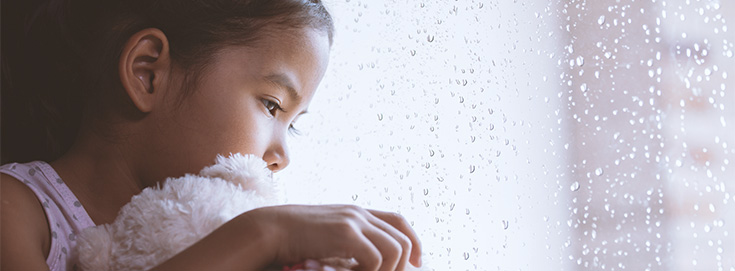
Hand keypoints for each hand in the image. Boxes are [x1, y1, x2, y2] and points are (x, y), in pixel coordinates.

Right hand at [245, 205, 421, 270]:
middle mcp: (359, 213)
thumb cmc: (292, 239)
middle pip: (403, 236)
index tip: (417, 263)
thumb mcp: (326, 238)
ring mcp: (353, 221)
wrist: (268, 230)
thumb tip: (371, 262)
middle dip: (406, 263)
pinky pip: (376, 259)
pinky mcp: (345, 233)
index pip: (398, 220)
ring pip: (395, 250)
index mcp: (355, 213)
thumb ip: (348, 245)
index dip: (414, 241)